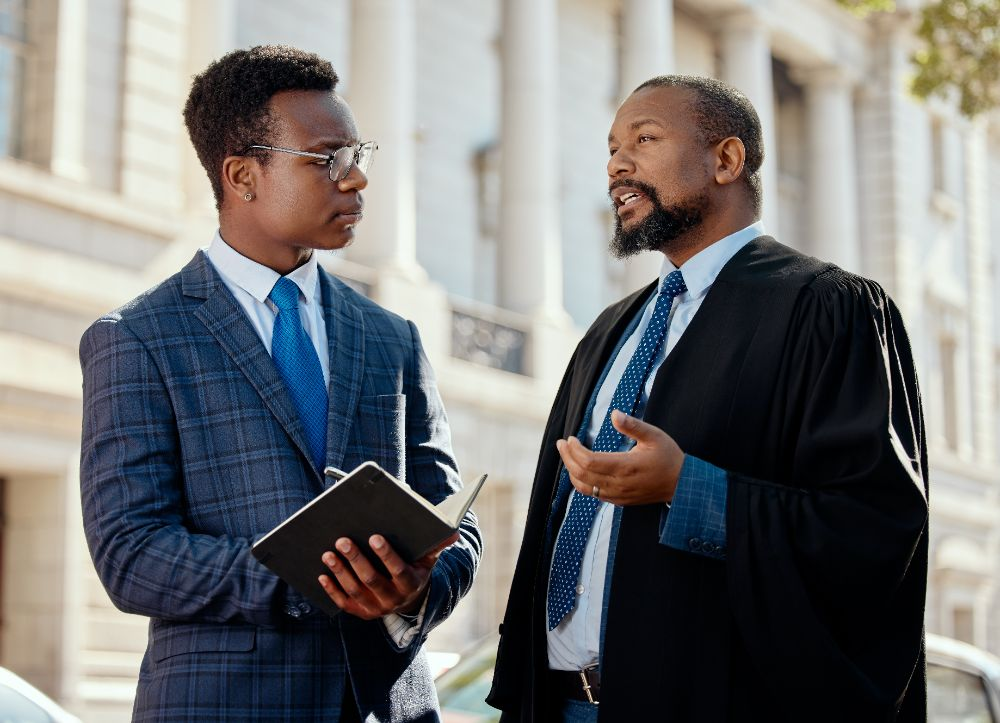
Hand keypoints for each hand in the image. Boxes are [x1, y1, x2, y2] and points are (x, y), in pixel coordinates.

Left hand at [318, 532, 459, 619]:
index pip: (398, 570)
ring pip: (355, 591)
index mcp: (410, 584)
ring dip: (340, 572)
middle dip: (356, 559)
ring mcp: (375, 608)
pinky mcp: (361, 612)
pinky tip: (321, 575)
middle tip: (342, 540)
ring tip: (328, 553)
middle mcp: (393, 600)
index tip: (374, 537)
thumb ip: (436, 546)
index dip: (386, 555)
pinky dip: (332, 590)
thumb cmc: (414, 569)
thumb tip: (453, 534)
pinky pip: (344, 603)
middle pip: (372, 580)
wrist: (408, 600)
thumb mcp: (427, 560)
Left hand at [556, 409, 684, 505]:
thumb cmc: (668, 457)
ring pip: (584, 487)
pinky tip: (578, 470)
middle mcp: (619, 484)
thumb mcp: (654, 436)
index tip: (570, 438)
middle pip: (581, 474)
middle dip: (567, 458)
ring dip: (571, 471)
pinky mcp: (619, 501)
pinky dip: (581, 482)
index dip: (575, 450)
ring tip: (566, 455)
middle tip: (561, 443)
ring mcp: (618, 495)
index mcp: (625, 466)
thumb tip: (614, 414)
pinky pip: (593, 494)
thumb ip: (632, 425)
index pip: (589, 461)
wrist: (682, 485)